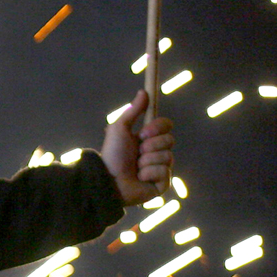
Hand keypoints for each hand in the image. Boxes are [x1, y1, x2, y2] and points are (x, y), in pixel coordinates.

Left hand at [100, 89, 174, 205]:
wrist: (107, 181)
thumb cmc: (111, 156)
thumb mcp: (119, 129)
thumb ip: (133, 111)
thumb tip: (144, 91)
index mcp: (147, 139)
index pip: (166, 126)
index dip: (158, 127)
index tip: (144, 132)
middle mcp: (156, 152)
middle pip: (170, 139)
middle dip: (151, 145)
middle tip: (137, 152)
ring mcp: (161, 168)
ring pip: (168, 156)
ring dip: (147, 161)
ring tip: (135, 168)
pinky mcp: (162, 184)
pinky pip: (165, 172)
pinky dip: (149, 173)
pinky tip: (139, 178)